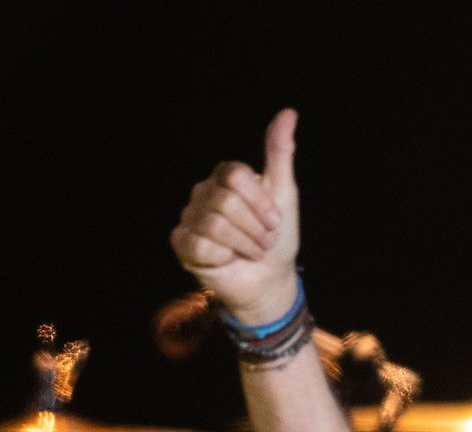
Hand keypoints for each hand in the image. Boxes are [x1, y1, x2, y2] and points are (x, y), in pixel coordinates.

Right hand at [171, 109, 300, 322]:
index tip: (274, 220)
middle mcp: (202, 193)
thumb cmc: (277, 238)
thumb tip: (289, 113)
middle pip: (227, 200)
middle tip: (263, 240)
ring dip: (245, 243)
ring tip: (251, 250)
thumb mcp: (283, 194)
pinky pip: (203, 244)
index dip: (260, 202)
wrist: (271, 279)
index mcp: (225, 178)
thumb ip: (280, 154)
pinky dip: (225, 255)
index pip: (236, 175)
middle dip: (256, 227)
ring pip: (216, 223)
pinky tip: (229, 259)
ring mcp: (190, 218)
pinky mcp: (182, 243)